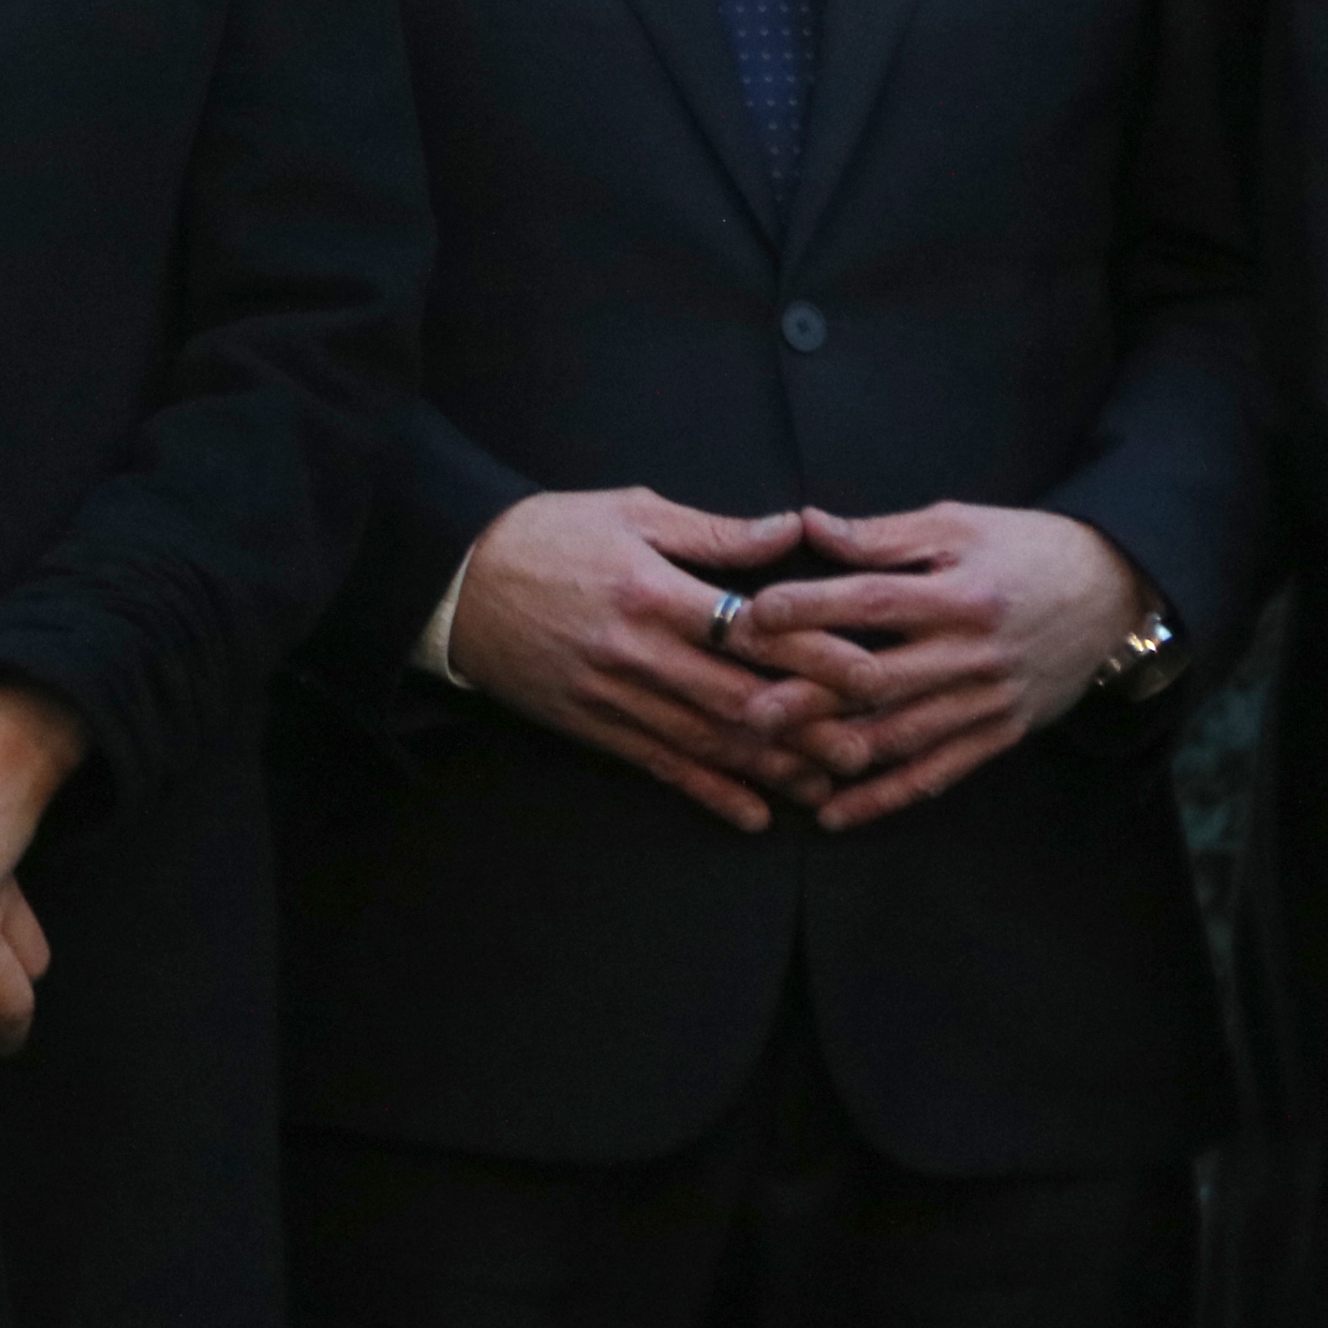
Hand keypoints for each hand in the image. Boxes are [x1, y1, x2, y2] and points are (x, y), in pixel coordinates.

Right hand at [439, 490, 832, 829]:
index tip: (870, 674)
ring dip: (772, 768)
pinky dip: (709, 793)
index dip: (816, 656)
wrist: (458, 580)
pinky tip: (754, 815)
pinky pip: (660, 766)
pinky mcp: (593, 726)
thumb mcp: (631, 512)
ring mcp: (614, 696)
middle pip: (740, 697)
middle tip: (868, 746)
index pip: (752, 631)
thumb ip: (714, 532)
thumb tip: (792, 531)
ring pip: (708, 741)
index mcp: (654, 591)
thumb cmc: (548, 534)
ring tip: (828, 786)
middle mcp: (638, 652)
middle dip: (811, 726)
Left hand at [735, 504, 1145, 829]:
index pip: (873, 601)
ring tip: (773, 763)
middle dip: (808, 696)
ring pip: (902, 735)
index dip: (811, 608)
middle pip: (879, 679)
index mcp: (959, 593)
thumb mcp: (958, 524)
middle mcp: (973, 654)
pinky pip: (936, 774)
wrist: (1115, 593)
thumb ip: (881, 535)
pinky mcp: (999, 734)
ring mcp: (987, 701)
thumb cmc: (1026, 548)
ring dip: (835, 753)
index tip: (755, 615)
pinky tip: (834, 813)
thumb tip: (807, 525)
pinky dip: (884, 798)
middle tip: (744, 709)